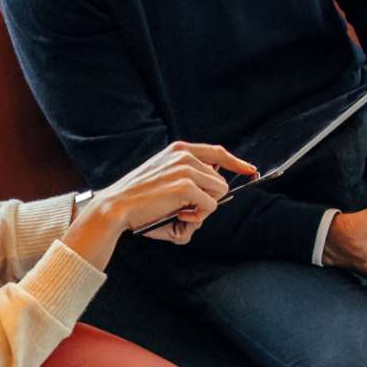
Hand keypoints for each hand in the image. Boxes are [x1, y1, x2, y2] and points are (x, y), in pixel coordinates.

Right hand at [69, 141, 254, 257]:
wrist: (116, 206)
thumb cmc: (138, 200)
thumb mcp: (164, 179)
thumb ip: (189, 181)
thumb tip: (213, 198)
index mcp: (179, 150)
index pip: (218, 153)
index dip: (237, 163)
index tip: (251, 170)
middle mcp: (185, 155)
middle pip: (221, 181)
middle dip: (209, 199)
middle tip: (186, 210)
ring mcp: (186, 169)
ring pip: (218, 193)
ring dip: (204, 209)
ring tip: (180, 213)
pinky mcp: (186, 186)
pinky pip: (210, 206)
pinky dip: (198, 216)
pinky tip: (179, 216)